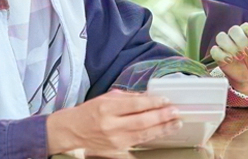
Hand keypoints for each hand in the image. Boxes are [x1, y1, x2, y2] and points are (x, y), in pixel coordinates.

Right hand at [46, 89, 180, 153]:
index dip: (153, 102)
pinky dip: (151, 138)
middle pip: (141, 122)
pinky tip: (162, 133)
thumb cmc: (90, 111)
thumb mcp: (107, 98)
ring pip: (143, 135)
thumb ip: (129, 98)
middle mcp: (110, 125)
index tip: (166, 100)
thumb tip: (149, 97)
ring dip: (162, 129)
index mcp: (107, 108)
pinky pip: (137, 144)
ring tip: (175, 123)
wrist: (71, 131)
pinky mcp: (116, 151)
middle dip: (162, 117)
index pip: (135, 105)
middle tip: (176, 112)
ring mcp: (114, 140)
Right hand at [210, 23, 247, 96]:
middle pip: (234, 30)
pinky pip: (214, 50)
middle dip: (241, 41)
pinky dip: (221, 55)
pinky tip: (230, 60)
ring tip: (239, 57)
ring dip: (230, 47)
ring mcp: (226, 44)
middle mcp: (236, 36)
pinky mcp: (218, 54)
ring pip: (221, 37)